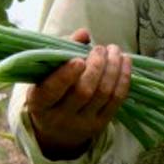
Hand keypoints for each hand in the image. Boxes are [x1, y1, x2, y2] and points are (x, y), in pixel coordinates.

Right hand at [26, 28, 131, 159]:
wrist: (56, 129)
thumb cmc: (51, 90)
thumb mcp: (47, 72)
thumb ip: (62, 49)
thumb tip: (83, 33)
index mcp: (39, 103)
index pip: (51, 91)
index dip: (66, 75)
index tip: (79, 59)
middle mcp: (59, 117)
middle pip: (83, 91)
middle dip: (96, 65)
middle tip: (101, 48)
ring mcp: (82, 123)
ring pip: (103, 93)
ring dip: (113, 68)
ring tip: (114, 51)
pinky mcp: (101, 124)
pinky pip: (117, 99)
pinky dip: (124, 77)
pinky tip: (125, 61)